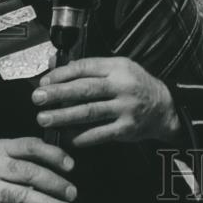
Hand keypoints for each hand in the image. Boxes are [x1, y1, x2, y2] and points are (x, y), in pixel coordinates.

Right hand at [0, 138, 75, 202]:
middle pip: (28, 172)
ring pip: (20, 195)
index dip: (53, 154)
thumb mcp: (4, 152)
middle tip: (71, 192)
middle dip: (54, 183)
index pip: (31, 147)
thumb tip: (62, 162)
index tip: (70, 165)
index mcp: (2, 148)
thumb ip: (29, 155)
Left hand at [33, 57, 185, 147]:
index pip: (86, 67)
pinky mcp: (126, 128)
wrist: (164, 107)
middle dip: (58, 94)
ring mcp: (125, 108)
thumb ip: (89, 68)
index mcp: (117, 67)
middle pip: (85, 89)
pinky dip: (80, 136)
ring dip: (64, 116)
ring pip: (89, 112)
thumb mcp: (118, 68)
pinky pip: (99, 133)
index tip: (44, 81)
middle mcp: (122, 86)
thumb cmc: (135, 85)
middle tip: (38, 98)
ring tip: (44, 118)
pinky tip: (65, 136)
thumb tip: (56, 65)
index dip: (62, 74)